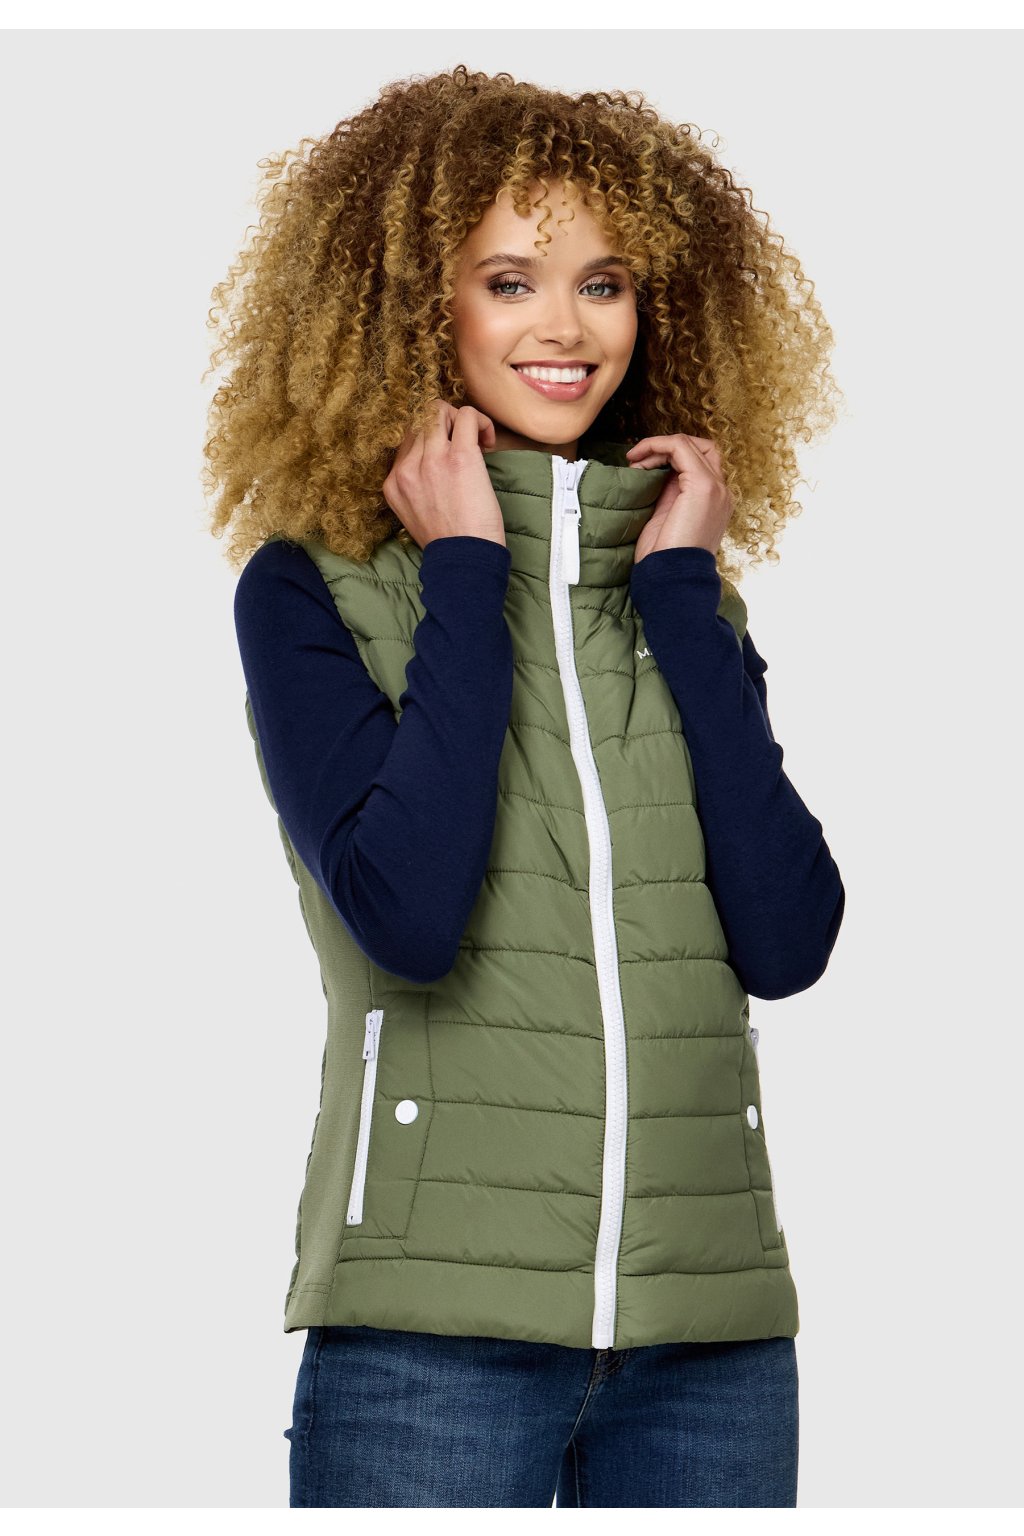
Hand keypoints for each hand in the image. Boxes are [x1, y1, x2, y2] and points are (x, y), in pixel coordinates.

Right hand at [383, 399, 506, 550]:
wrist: (465, 560)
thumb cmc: (449, 543)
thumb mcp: (414, 516)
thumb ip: (414, 487)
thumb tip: (432, 463)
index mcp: (393, 482)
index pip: (405, 439)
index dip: (430, 440)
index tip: (448, 457)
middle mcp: (407, 468)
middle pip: (419, 420)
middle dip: (445, 425)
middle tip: (466, 447)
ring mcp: (432, 460)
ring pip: (439, 410)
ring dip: (461, 421)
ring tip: (477, 443)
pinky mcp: (460, 457)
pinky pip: (466, 415)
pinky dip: (481, 422)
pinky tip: (488, 443)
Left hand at [625, 433, 733, 562]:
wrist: (671, 578)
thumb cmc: (664, 557)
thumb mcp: (667, 518)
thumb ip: (670, 494)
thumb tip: (655, 471)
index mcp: (714, 501)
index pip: (700, 462)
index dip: (670, 457)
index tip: (640, 466)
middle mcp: (721, 491)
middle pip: (700, 448)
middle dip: (666, 447)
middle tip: (638, 459)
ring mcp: (716, 487)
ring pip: (689, 444)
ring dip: (658, 446)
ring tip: (635, 461)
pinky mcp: (703, 485)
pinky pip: (680, 447)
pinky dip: (657, 446)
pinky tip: (639, 460)